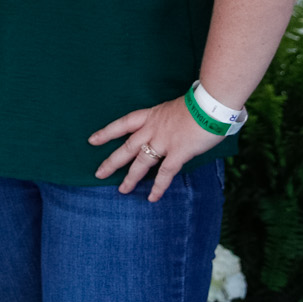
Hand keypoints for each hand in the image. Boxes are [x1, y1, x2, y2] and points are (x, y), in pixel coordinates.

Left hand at [89, 96, 224, 199]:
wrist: (210, 104)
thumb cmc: (199, 104)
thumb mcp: (174, 108)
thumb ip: (167, 120)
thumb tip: (169, 129)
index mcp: (151, 115)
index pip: (123, 123)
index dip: (107, 132)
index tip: (92, 140)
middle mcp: (153, 129)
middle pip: (127, 147)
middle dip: (112, 161)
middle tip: (98, 173)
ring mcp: (164, 141)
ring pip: (141, 162)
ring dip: (131, 177)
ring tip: (122, 190)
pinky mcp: (178, 152)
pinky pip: (165, 172)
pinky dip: (158, 186)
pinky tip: (152, 197)